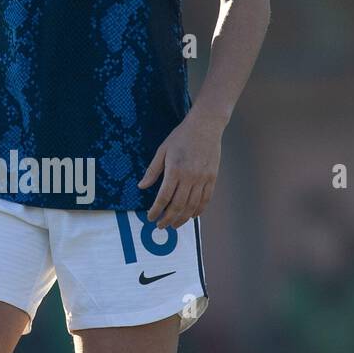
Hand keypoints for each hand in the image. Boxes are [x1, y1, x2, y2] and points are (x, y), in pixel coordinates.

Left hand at [138, 108, 223, 229]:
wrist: (206, 126)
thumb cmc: (181, 137)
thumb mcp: (162, 151)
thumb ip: (152, 171)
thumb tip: (141, 187)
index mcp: (175, 170)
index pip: (163, 197)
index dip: (156, 210)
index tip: (150, 217)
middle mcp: (190, 177)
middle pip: (178, 206)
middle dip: (168, 219)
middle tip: (160, 226)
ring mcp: (202, 179)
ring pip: (192, 206)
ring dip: (182, 219)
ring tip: (174, 225)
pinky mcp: (212, 178)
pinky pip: (206, 199)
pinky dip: (198, 210)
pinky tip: (191, 216)